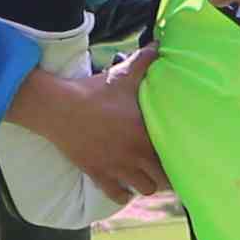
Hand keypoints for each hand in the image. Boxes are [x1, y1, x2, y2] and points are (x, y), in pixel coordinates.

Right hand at [14, 60, 165, 200]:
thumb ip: (145, 61)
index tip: (179, 155)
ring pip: (144, 190)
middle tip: (163, 168)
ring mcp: (117, 168)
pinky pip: (118, 196)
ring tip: (144, 176)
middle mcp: (135, 155)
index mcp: (145, 134)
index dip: (179, 157)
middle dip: (165, 175)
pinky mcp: (98, 174)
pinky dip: (123, 194)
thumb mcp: (122, 74)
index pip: (174, 156)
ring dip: (146, 184)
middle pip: (163, 180)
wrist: (60, 108)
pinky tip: (123, 185)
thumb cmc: (94, 91)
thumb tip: (158, 42)